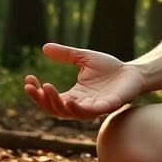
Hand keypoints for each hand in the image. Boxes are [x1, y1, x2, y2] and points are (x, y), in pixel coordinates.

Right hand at [23, 42, 144, 118]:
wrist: (133, 72)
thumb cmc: (110, 68)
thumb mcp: (84, 58)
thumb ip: (66, 54)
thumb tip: (44, 47)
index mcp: (74, 95)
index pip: (50, 99)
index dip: (37, 92)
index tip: (27, 79)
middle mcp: (81, 105)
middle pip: (55, 109)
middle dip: (42, 99)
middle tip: (34, 86)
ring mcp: (94, 107)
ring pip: (70, 113)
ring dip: (57, 103)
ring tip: (48, 89)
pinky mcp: (108, 106)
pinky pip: (91, 112)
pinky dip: (79, 108)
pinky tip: (70, 100)